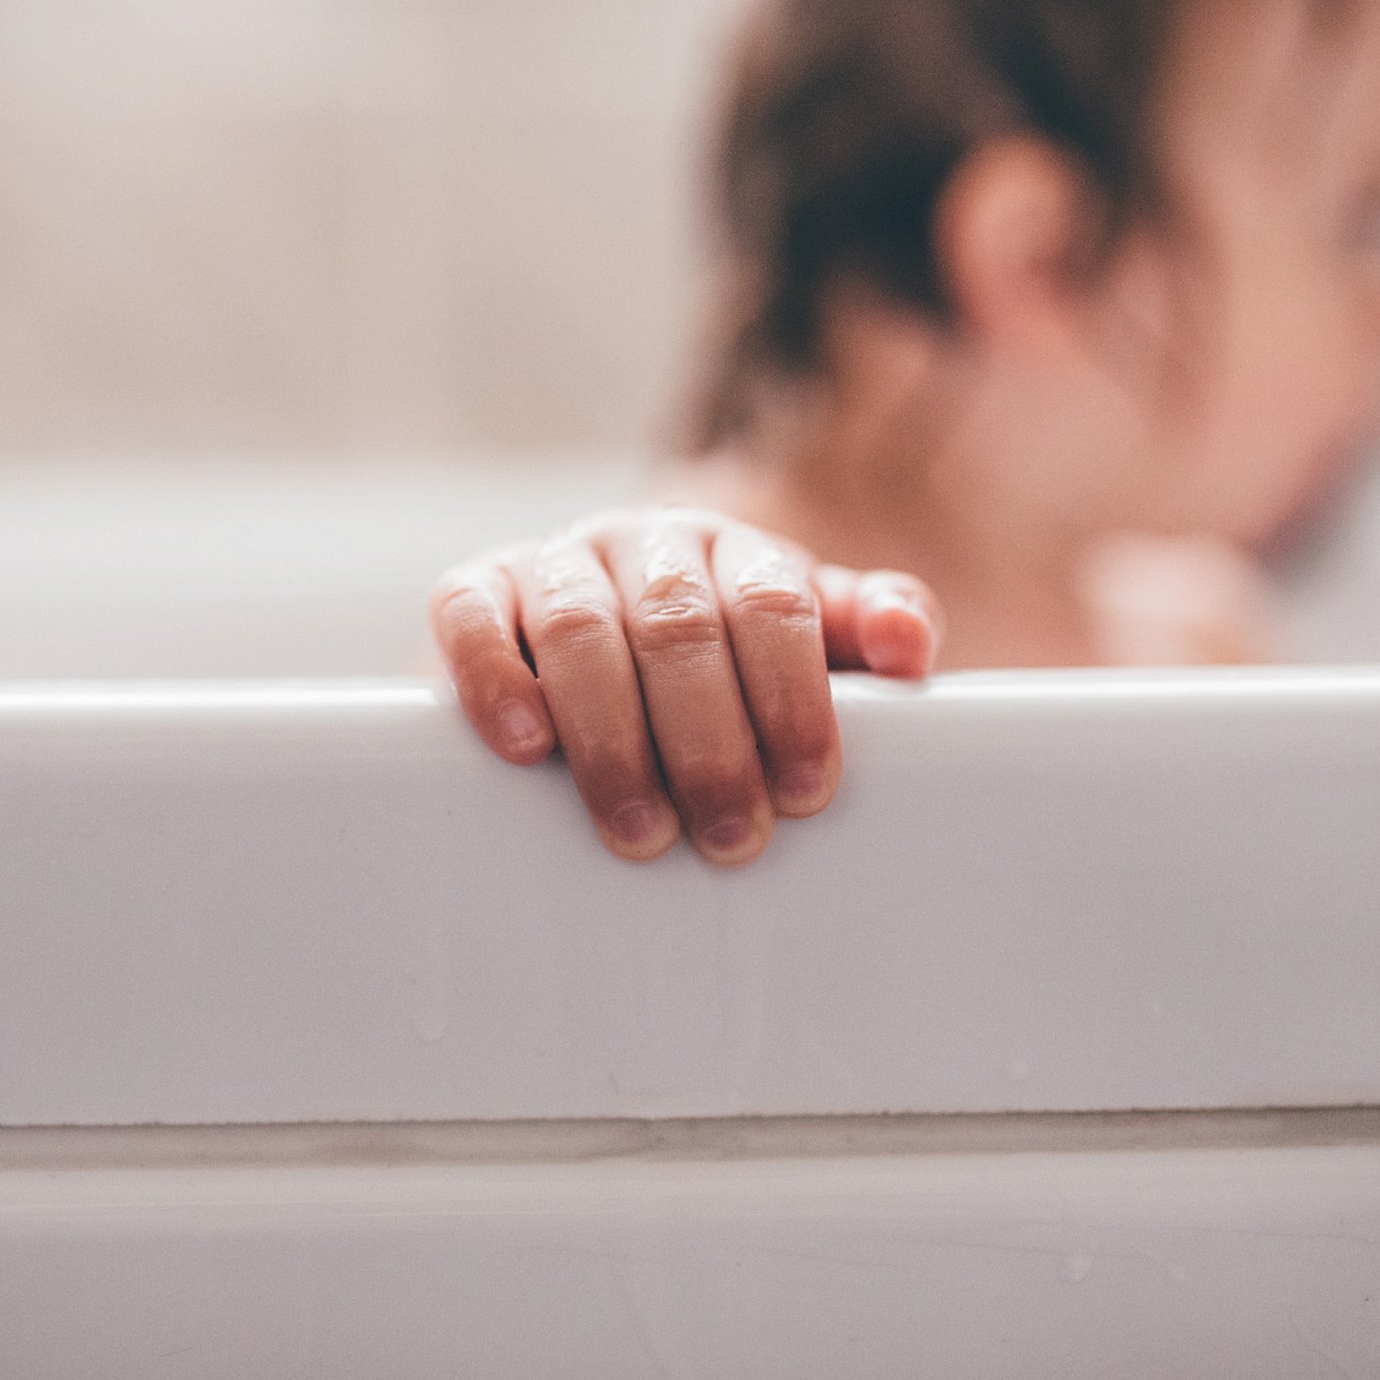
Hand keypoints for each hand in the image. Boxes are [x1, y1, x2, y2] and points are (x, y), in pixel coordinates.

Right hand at [428, 505, 942, 865]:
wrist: (592, 665)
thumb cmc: (722, 679)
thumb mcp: (804, 657)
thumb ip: (863, 639)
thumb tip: (907, 642)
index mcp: (735, 553)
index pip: (773, 604)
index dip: (791, 699)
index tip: (805, 792)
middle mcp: (646, 543)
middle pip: (679, 626)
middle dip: (710, 741)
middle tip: (731, 837)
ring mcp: (556, 561)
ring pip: (581, 628)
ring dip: (613, 737)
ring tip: (641, 831)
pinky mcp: (475, 589)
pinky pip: (472, 614)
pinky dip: (496, 677)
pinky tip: (525, 746)